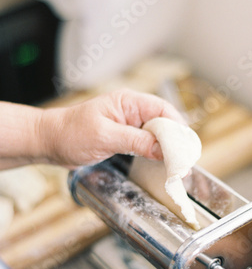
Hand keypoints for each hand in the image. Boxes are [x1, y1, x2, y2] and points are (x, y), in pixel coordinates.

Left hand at [40, 89, 184, 167]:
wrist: (49, 141)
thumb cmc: (70, 133)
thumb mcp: (105, 137)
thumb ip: (136, 141)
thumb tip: (163, 149)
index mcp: (128, 102)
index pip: (162, 110)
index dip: (177, 127)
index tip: (185, 147)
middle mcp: (131, 111)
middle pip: (164, 122)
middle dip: (176, 140)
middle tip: (184, 161)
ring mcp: (129, 124)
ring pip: (157, 134)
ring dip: (167, 148)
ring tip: (177, 166)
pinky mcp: (125, 137)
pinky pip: (147, 143)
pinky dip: (156, 153)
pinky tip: (162, 163)